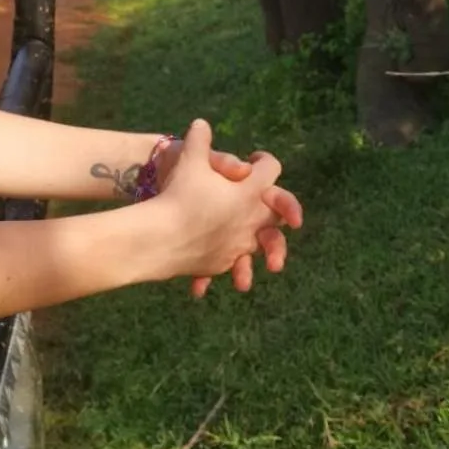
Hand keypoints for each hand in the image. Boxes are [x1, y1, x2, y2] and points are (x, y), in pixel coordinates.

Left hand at [155, 119, 301, 295]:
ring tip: (242, 284)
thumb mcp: (195, 160)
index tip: (293, 220)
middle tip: (274, 264)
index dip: (286, 205)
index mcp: (248, 188)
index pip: (275, 196)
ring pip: (246, 255)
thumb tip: (243, 167)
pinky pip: (214, 267)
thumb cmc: (183, 170)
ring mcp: (230, 235)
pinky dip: (206, 277)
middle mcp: (245, 213)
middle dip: (275, 248)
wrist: (156, 187)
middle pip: (270, 232)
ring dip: (245, 270)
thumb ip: (221, 161)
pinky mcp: (212, 252)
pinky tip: (197, 288)